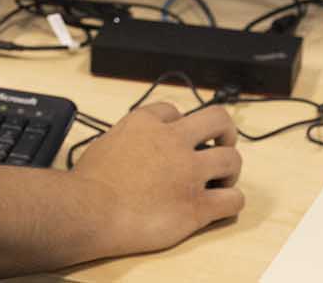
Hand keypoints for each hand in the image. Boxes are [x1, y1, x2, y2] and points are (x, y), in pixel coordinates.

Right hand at [71, 102, 244, 256]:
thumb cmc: (90, 182)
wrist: (91, 211)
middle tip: (221, 145)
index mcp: (146, 123)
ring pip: (231, 159)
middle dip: (225, 132)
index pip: (175, 111)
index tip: (178, 138)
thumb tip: (132, 146)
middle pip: (218, 120)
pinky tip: (220, 206)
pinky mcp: (197, 205)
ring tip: (220, 181)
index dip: (179, 125)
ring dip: (229, 170)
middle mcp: (173, 141)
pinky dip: (231, 202)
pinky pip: (233, 200)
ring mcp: (189, 173)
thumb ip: (127, 137)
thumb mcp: (105, 142)